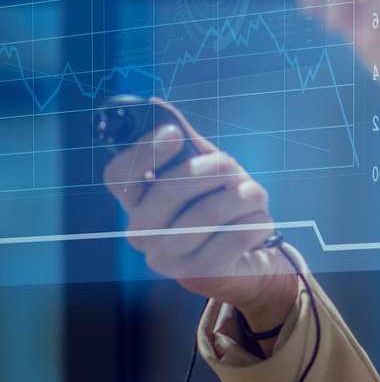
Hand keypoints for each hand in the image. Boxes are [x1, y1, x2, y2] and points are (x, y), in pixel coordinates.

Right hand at [103, 118, 298, 323]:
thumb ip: (186, 143)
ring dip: (244, 195)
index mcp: (137, 204)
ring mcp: (168, 259)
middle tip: (231, 165)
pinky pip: (236, 235)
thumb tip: (157, 106)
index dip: (143, 152)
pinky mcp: (200, 275)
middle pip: (169, 191)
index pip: (120, 177)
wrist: (250, 257)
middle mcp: (142, 234)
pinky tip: (258, 222)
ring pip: (209, 212)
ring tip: (254, 194)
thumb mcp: (207, 172)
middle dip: (211, 169)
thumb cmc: (223, 208)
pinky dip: (257, 220)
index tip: (173, 133)